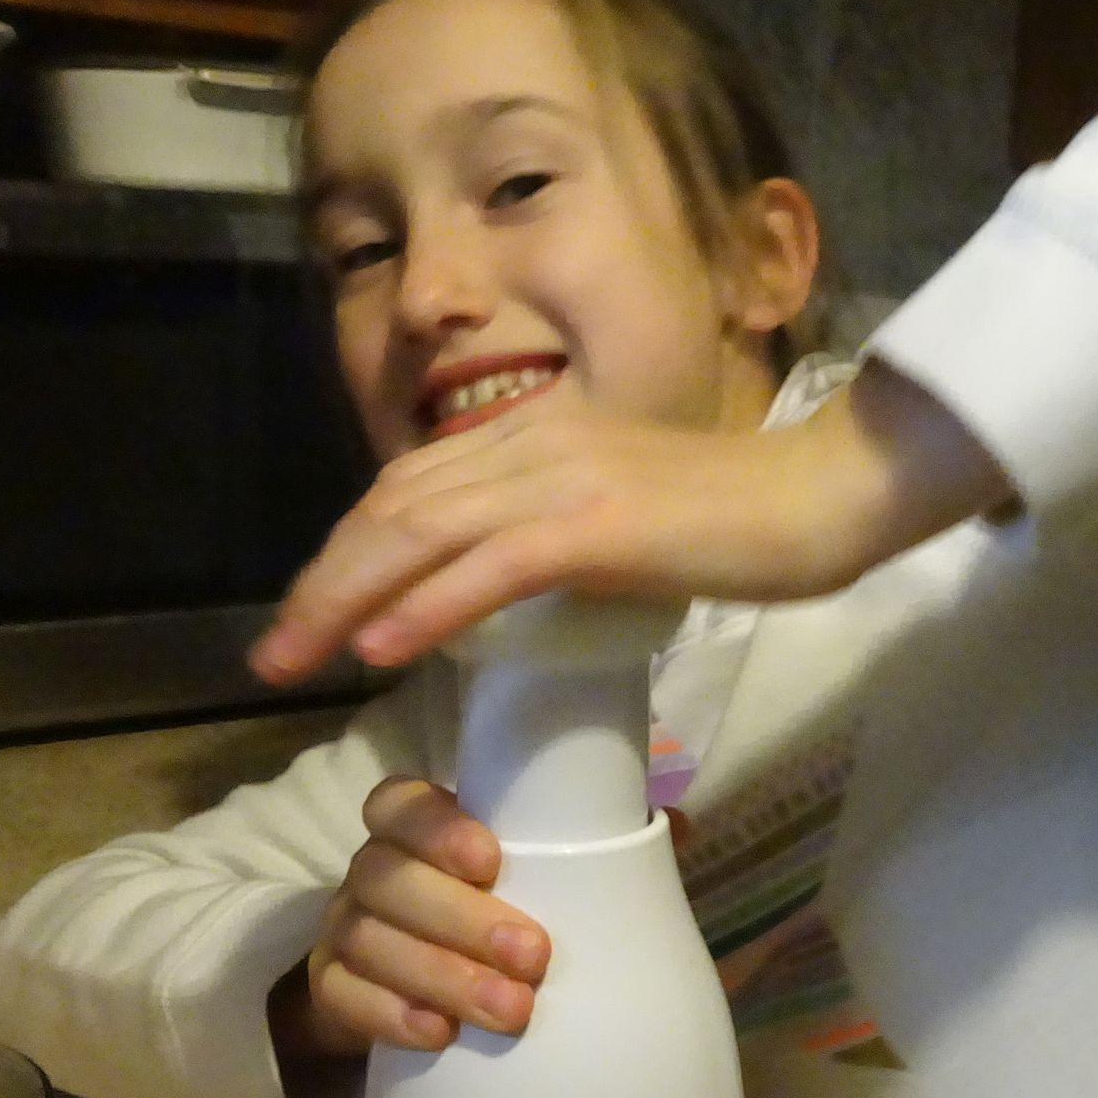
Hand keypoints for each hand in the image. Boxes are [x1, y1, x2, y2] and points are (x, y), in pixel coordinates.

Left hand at [251, 360, 1011, 681]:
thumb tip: (499, 588)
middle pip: (393, 507)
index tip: (306, 615)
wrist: (829, 495)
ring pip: (421, 532)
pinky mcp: (599, 523)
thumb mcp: (627, 523)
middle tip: (269, 654)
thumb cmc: (744, 523)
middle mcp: (534, 442)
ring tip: (292, 658)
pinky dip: (423, 606)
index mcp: (536, 438)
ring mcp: (565, 478)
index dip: (345, 553)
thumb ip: (558, 537)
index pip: (410, 489)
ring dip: (344, 598)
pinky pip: (488, 566)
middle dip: (320, 582)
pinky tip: (377, 647)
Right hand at [272, 777, 551, 1055]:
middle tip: (531, 957)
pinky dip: (391, 1014)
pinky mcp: (329, 986)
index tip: (490, 862)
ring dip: (442, 975)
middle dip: (463, 918)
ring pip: (368, 939)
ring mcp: (342, 928)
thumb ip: (561, 867)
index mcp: (410, 829)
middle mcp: (370, 871)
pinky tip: (439, 1033)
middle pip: (389, 878)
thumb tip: (644, 859)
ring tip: (509, 1009)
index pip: (400, 805)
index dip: (438, 829)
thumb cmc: (493, 920)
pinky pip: (341, 995)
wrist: (415, 993)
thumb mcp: (524, 884)